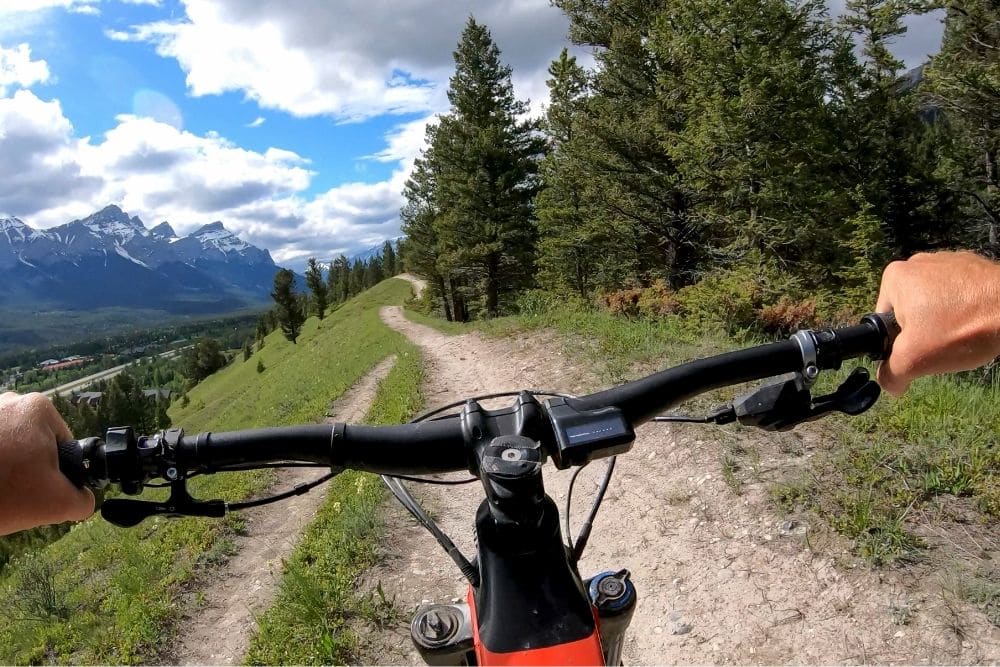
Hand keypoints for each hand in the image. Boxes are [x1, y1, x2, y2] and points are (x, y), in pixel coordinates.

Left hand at [0, 392, 94, 534]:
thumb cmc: (0, 494)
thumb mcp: (56, 504)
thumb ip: (83, 500)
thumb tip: (83, 499)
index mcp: (38, 409)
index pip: (64, 445)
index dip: (55, 472)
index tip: (35, 488)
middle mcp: (9, 401)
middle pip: (33, 442)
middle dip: (26, 467)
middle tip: (13, 490)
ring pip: (7, 444)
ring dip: (4, 466)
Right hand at [875, 251, 999, 395]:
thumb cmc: (961, 329)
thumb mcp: (914, 361)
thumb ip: (890, 375)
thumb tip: (890, 385)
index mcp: (896, 277)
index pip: (884, 320)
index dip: (899, 343)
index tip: (921, 350)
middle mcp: (919, 263)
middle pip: (911, 312)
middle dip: (924, 332)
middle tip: (943, 345)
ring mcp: (950, 261)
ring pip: (937, 305)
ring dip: (946, 323)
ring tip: (964, 335)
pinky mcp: (976, 267)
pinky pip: (961, 296)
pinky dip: (966, 312)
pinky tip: (978, 323)